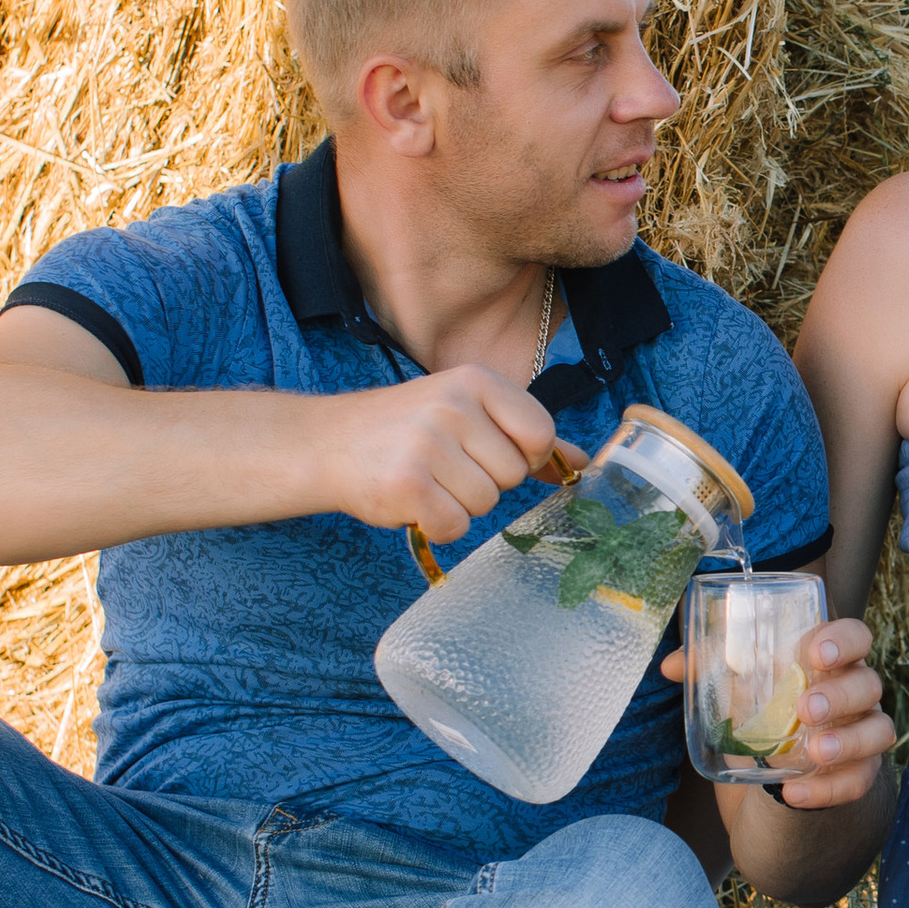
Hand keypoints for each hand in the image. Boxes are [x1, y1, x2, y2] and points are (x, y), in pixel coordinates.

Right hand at [316, 368, 566, 541]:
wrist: (327, 443)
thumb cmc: (405, 431)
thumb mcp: (467, 413)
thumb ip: (525, 435)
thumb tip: (581, 461)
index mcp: (476, 380)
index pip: (540, 432)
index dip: (524, 456)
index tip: (490, 454)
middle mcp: (453, 405)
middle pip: (513, 474)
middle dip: (485, 482)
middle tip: (445, 466)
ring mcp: (428, 443)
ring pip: (486, 504)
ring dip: (459, 504)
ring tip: (426, 480)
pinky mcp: (407, 484)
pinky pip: (454, 526)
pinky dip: (436, 526)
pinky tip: (413, 502)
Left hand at [659, 618, 894, 810]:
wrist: (781, 767)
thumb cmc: (767, 708)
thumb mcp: (740, 689)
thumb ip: (710, 670)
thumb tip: (672, 666)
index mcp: (832, 661)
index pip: (856, 637)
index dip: (844, 640)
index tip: (816, 652)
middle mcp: (856, 693)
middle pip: (868, 684)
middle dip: (840, 696)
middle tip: (806, 709)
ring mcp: (863, 732)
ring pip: (878, 731)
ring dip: (848, 741)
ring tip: (815, 752)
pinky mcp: (860, 772)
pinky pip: (858, 781)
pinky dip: (828, 789)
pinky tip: (794, 793)